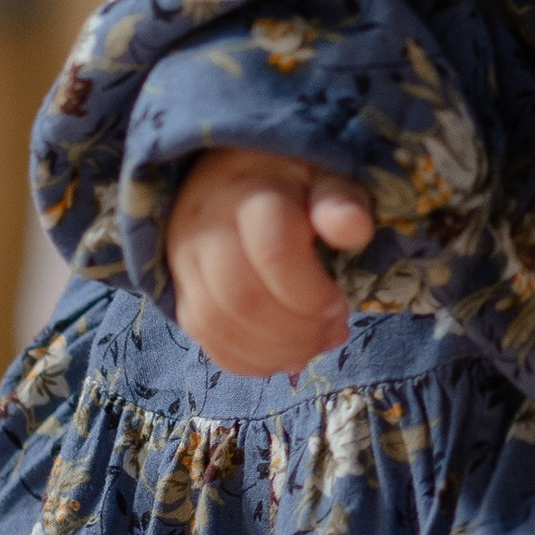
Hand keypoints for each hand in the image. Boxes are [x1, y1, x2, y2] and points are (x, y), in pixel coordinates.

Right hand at [165, 147, 375, 375]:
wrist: (233, 176)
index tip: (341, 302)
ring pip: (218, 324)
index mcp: (249, 194)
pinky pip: (204, 339)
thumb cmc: (292, 180)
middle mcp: (205, 229)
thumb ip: (341, 200)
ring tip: (315, 343)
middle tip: (334, 329)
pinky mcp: (180, 291)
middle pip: (242, 298)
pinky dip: (249, 359)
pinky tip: (286, 353)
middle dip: (297, 330)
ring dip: (276, 350)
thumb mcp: (326, 176)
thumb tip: (354, 228)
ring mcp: (184, 262)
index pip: (273, 252)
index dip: (312, 293)